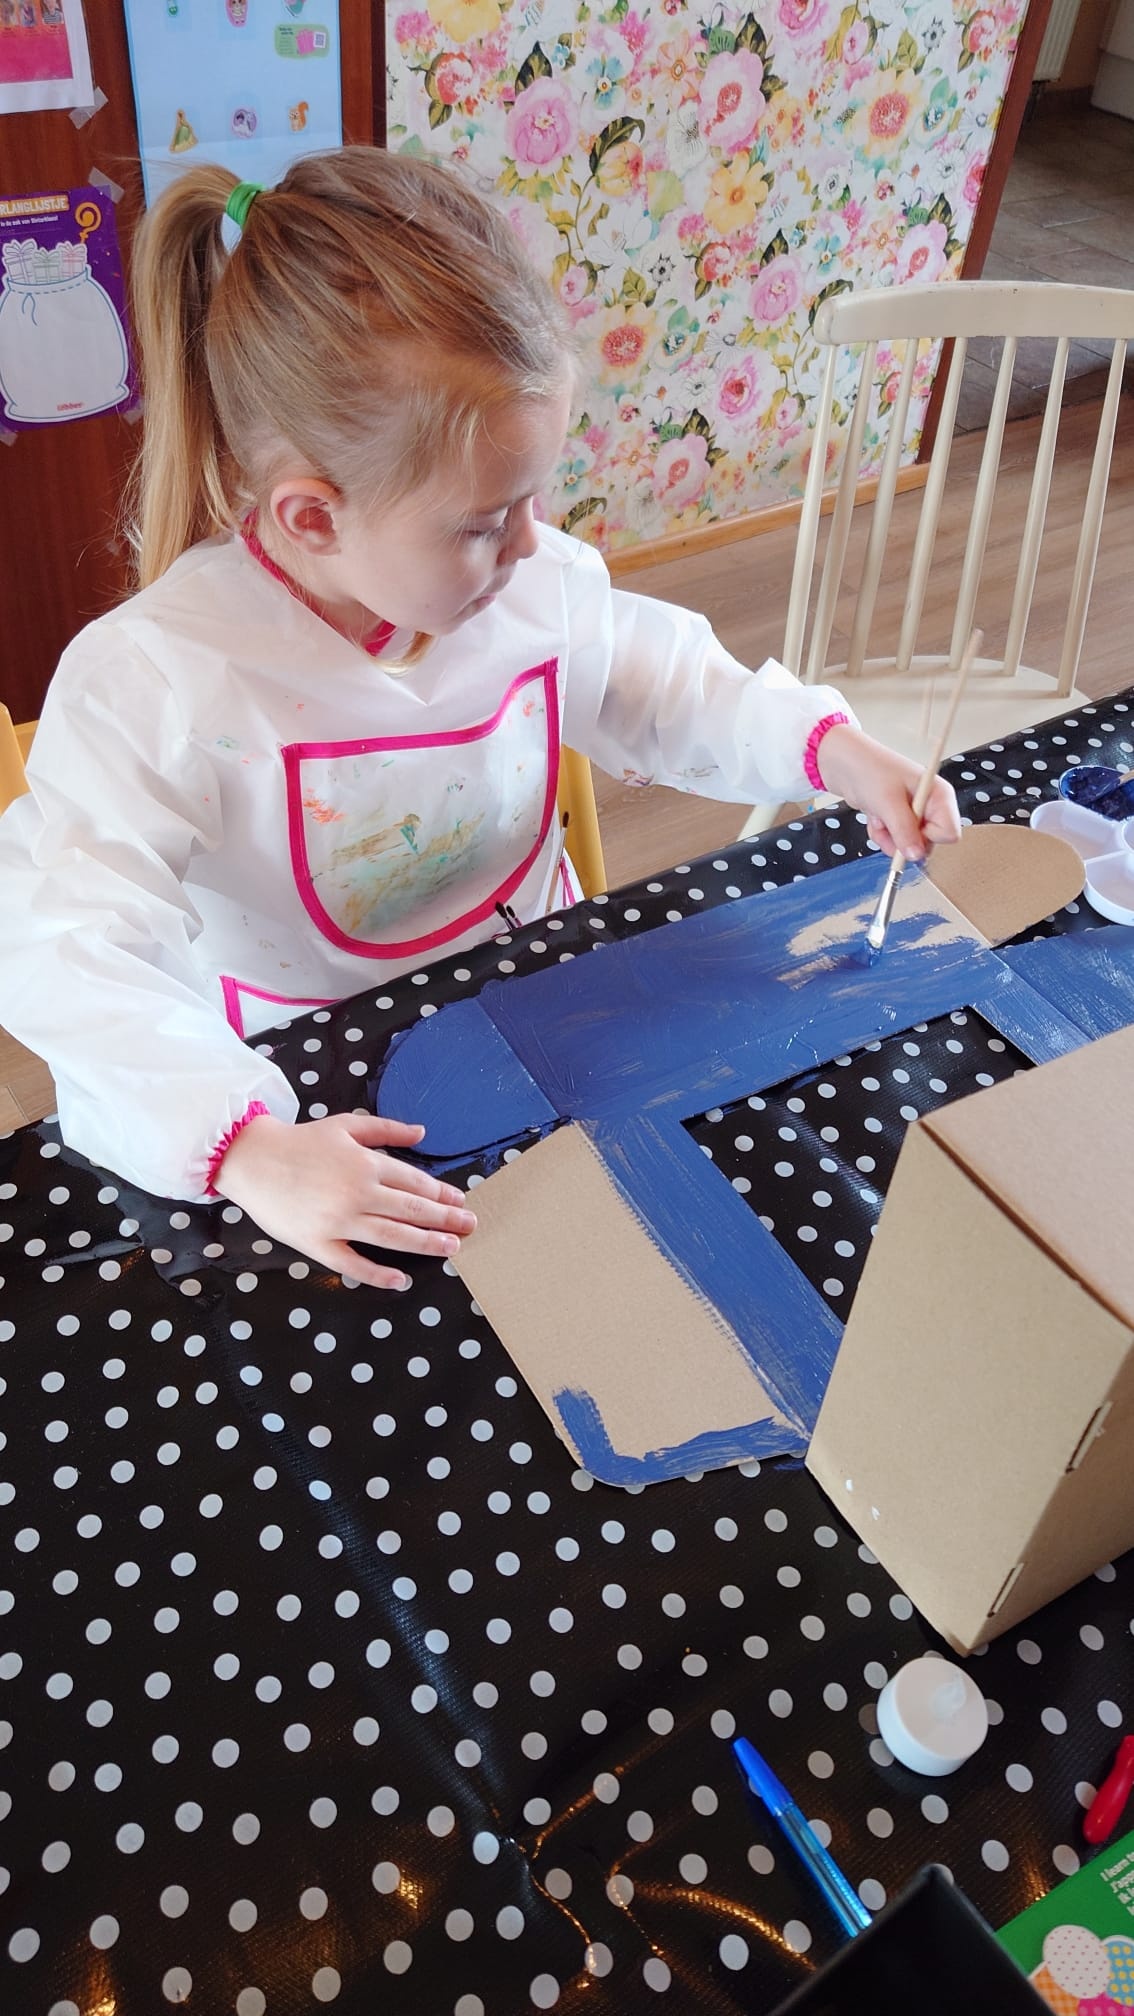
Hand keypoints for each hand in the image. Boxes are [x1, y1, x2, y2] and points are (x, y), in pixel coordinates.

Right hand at [212, 1111, 475, 1290]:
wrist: (252, 1160)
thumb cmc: (301, 1141)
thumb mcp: (346, 1125)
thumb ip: (387, 1129)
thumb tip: (423, 1133)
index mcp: (366, 1164)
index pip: (414, 1182)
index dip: (441, 1194)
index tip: (460, 1202)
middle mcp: (358, 1193)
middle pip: (412, 1210)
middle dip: (445, 1220)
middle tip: (470, 1227)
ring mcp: (339, 1222)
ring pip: (393, 1237)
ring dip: (426, 1244)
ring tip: (450, 1248)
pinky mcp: (318, 1244)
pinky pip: (354, 1264)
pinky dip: (379, 1274)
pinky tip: (402, 1280)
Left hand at [812, 724, 961, 861]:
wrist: (846, 765)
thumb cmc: (870, 771)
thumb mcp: (888, 803)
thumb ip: (904, 831)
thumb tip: (917, 856)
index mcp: (939, 796)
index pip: (949, 833)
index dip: (928, 837)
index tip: (907, 828)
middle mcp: (932, 806)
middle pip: (928, 843)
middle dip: (903, 840)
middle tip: (886, 822)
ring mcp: (916, 814)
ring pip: (910, 846)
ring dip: (889, 838)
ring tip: (878, 817)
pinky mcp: (901, 821)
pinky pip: (896, 842)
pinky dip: (882, 835)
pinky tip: (875, 818)